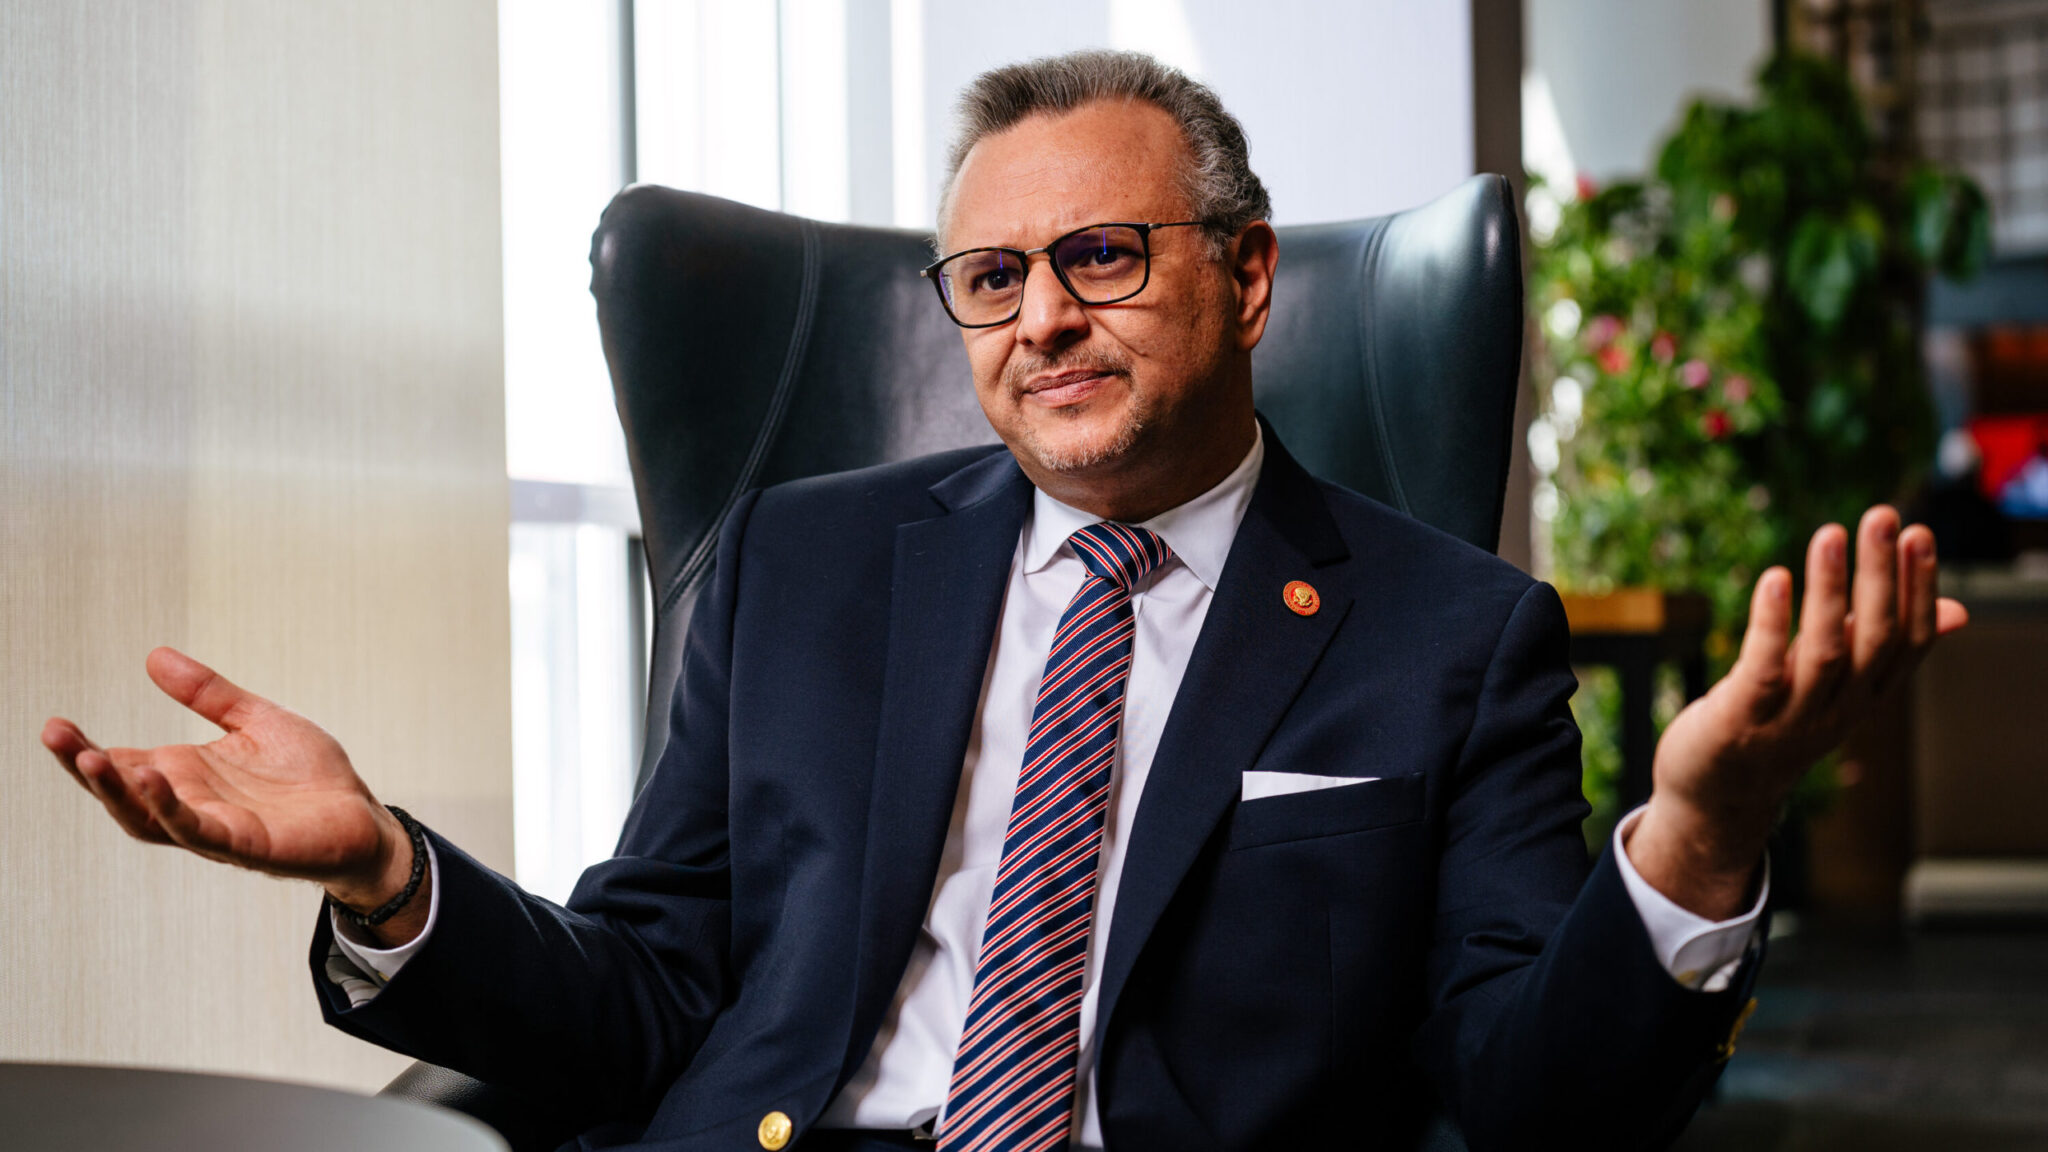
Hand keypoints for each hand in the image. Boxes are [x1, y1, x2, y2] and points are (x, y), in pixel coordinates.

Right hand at [42, 648, 419, 934]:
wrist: (362, 817)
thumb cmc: (309, 778)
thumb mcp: (256, 720)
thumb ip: (208, 693)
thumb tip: (154, 656)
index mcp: (187, 774)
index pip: (122, 762)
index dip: (85, 748)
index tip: (55, 725)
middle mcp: (191, 803)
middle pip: (122, 792)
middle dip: (85, 767)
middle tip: (55, 736)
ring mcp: (215, 828)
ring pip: (150, 817)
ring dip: (118, 791)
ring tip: (91, 759)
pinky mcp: (246, 845)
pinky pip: (200, 831)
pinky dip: (173, 809)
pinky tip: (156, 781)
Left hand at [1629, 506, 1968, 918]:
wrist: (1716, 796)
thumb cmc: (1778, 725)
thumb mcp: (1839, 686)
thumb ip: (1883, 644)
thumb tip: (1957, 611)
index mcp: (1866, 696)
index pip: (1909, 641)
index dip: (1918, 589)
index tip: (1918, 534)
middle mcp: (1839, 709)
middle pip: (1874, 640)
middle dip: (1882, 576)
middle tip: (1883, 518)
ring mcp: (1792, 718)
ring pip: (1824, 651)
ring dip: (1830, 590)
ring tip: (1831, 534)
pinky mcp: (1742, 719)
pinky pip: (1764, 669)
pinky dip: (1771, 623)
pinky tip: (1775, 578)